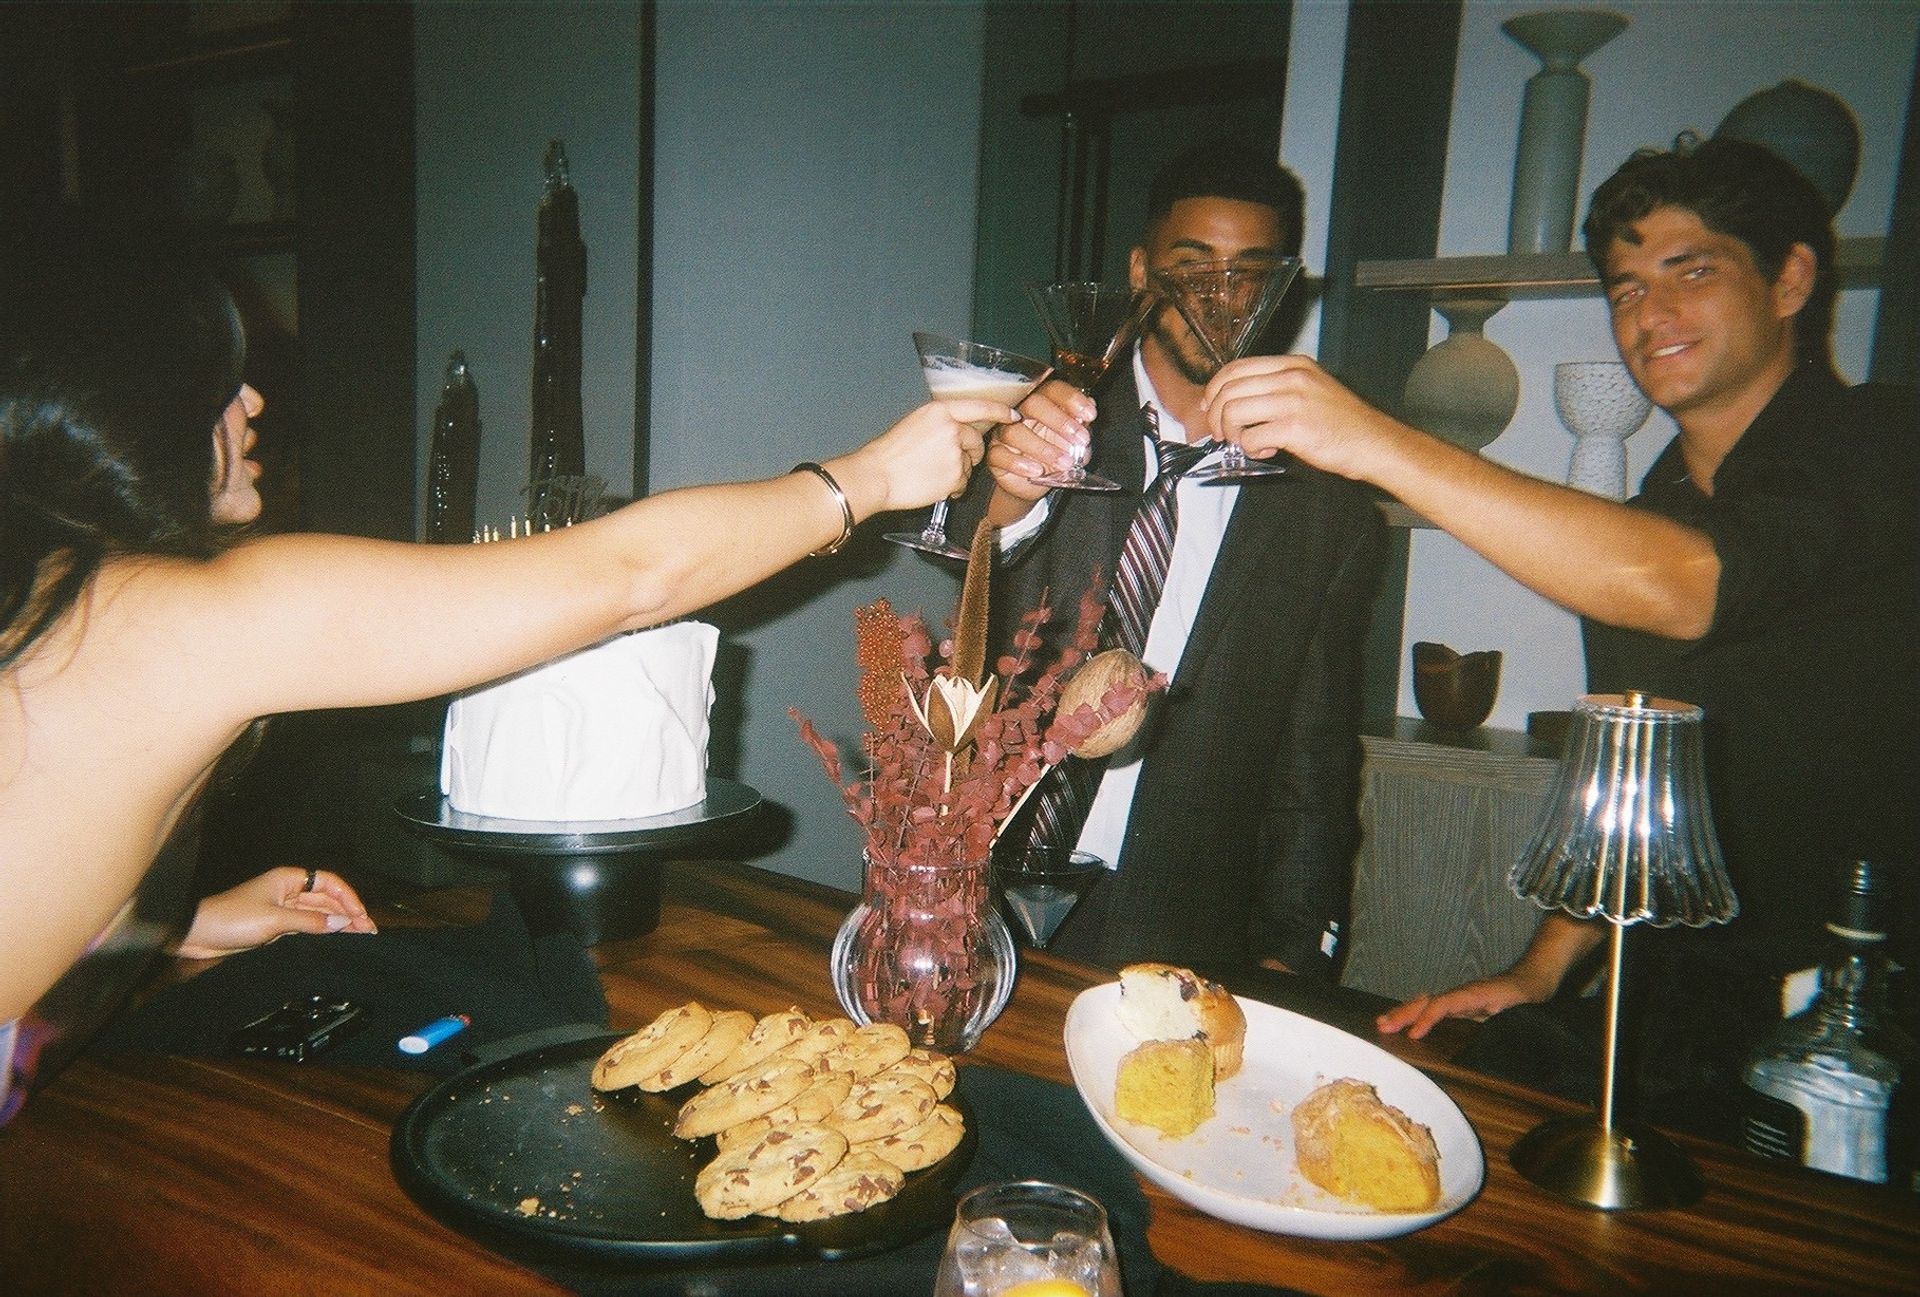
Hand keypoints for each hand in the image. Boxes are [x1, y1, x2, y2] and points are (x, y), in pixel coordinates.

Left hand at [171, 866, 376, 960]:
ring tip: (360, 935)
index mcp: (288, 879)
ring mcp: (284, 910)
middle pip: (327, 898)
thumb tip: (344, 922)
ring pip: (320, 914)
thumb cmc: (231, 919)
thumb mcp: (275, 920)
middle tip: (368, 929)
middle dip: (348, 912)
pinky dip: (323, 932)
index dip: (348, 897)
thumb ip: (312, 921)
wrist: (198, 936)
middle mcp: (289, 891)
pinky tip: (336, 939)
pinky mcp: (278, 927)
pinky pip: (308, 926)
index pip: (328, 883)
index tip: (360, 915)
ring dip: (339, 923)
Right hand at [854, 398, 999, 511]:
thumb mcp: (915, 422)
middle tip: (954, 461)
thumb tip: (961, 430)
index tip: (1013, 415)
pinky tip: (933, 485)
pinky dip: (953, 487)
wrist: (877, 475)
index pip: (980, 406)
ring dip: (958, 472)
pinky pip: (963, 483)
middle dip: (972, 453)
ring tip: (932, 474)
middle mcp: (951, 428)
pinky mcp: (955, 476)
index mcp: (939, 411)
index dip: (1000, 411)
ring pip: (969, 464)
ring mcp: (954, 453)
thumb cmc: (890, 452)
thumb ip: (941, 422)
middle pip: (976, 441)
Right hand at [982, 380, 1094, 521]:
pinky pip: (1000, 455)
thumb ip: (1082, 427)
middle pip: (1033, 404)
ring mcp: (1003, 433)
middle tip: (1080, 439)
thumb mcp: (1075, 444)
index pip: (1053, 390)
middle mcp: (1020, 413)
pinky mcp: (994, 455)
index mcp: (1043, 404)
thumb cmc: (1054, 458)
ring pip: (1014, 432)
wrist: (1033, 485)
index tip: (1090, 415)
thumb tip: (1090, 408)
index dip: (1071, 399)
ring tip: (1064, 463)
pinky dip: (1019, 464)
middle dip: (1059, 420)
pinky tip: (1037, 471)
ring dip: (1043, 448)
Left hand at [1200, 354, 1406, 480]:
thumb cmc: (1341, 422)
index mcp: (1293, 365)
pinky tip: (1268, 451)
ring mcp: (1293, 401)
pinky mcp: (1295, 428)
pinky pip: (1251, 437)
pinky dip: (1251, 449)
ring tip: (1247, 443)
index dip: (1215, 388)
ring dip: (1232, 433)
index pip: (1236, 367)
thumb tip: (1232, 399)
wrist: (1374, 443)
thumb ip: (1276, 387)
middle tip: (1223, 434)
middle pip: (1229, 389)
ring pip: (1234, 412)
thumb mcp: (1310, 388)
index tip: (1210, 407)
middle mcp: (1291, 377)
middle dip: (1217, 415)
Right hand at [1374, 969, 1552, 1040]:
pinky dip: (1416, 1014)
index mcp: (1472, 995)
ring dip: (1404, 1013)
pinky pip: (1432, 1007)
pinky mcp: (1460, 1004)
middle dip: (1403, 1014)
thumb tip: (1487, 1036)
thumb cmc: (1526, 997)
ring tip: (1383, 1022)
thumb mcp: (1518, 1011)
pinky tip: (1405, 1022)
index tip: (1414, 1035)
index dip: (1427, 1019)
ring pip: (1425, 1003)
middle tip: (1382, 1026)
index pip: (1442, 1005)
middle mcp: (1460, 994)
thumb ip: (1503, 1020)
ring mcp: (1458, 998)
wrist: (1532, 980)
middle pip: (1426, 1002)